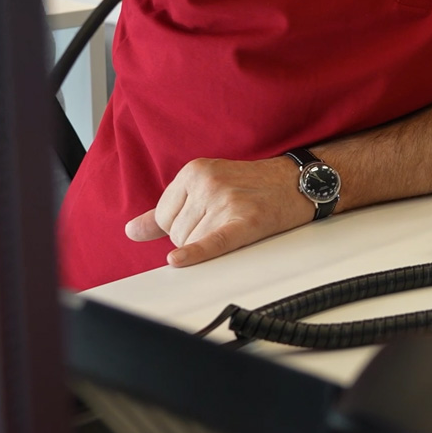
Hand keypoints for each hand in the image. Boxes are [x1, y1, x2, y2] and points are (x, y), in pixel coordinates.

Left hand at [125, 156, 314, 265]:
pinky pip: (212, 241)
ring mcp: (226, 200)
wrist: (299, 182)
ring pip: (194, 243)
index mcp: (193, 171)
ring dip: (211, 246)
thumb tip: (132, 231)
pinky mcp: (245, 220)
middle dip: (198, 237)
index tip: (204, 219)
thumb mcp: (205, 186)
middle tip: (226, 221)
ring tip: (235, 225)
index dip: (181, 228)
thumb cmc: (253, 185)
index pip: (163, 218)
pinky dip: (195, 254)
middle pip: (178, 234)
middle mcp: (207, 182)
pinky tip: (178, 261)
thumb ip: (165, 210)